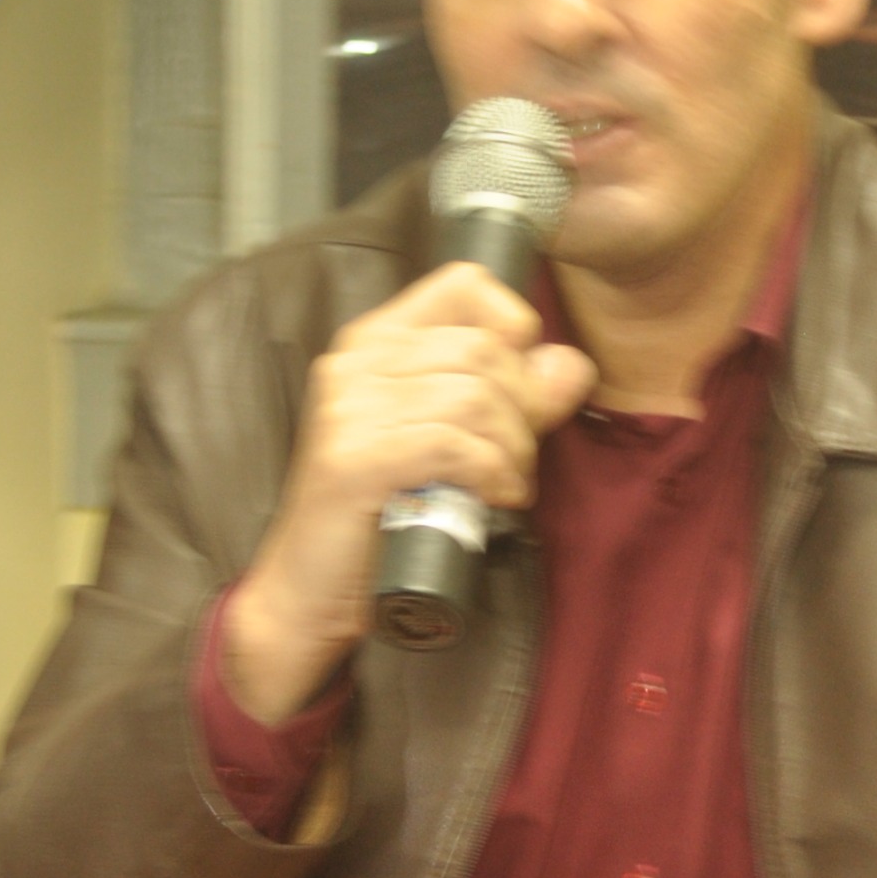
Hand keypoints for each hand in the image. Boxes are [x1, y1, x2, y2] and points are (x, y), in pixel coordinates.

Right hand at [222, 265, 594, 719]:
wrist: (306, 593)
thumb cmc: (380, 518)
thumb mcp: (448, 444)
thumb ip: (507, 399)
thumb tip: (571, 364)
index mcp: (373, 342)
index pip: (464, 284)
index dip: (513, 327)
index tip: (518, 388)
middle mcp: (355, 362)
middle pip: (483, 349)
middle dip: (524, 410)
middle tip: (515, 460)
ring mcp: (349, 408)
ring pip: (476, 397)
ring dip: (511, 451)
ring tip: (501, 485)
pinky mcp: (354, 460)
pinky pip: (456, 445)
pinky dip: (491, 475)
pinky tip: (489, 499)